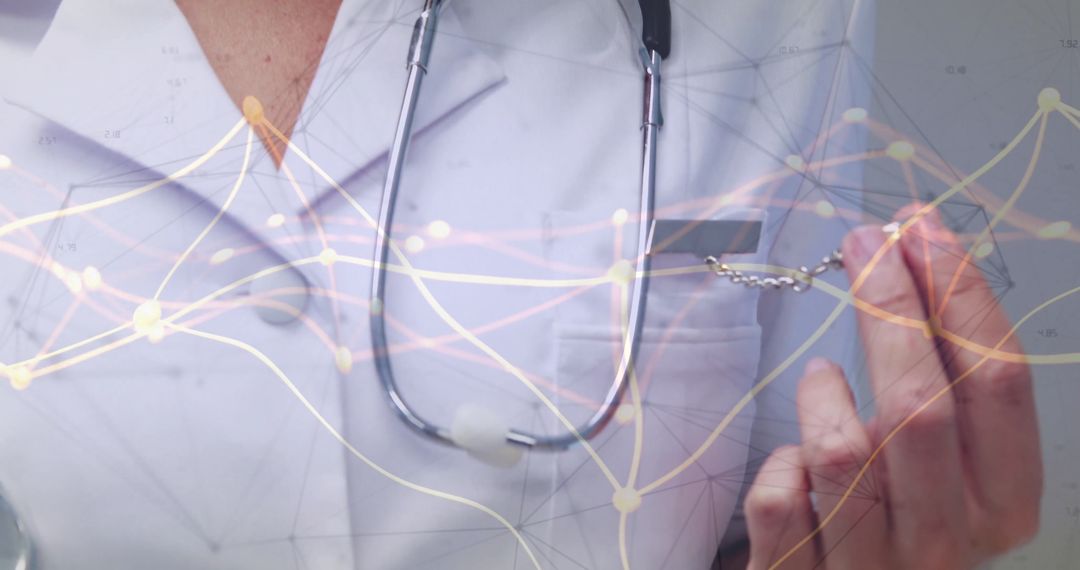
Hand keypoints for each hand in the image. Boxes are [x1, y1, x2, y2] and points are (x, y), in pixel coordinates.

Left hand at [744, 206, 1041, 568]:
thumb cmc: (901, 518)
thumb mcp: (948, 465)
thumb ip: (944, 381)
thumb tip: (912, 257)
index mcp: (1000, 506)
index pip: (999, 385)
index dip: (961, 296)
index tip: (923, 231)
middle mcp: (946, 542)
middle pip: (921, 407)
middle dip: (891, 307)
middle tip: (865, 244)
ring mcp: (872, 566)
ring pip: (843, 454)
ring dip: (824, 396)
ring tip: (822, 378)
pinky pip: (781, 497)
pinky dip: (782, 464)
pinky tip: (795, 462)